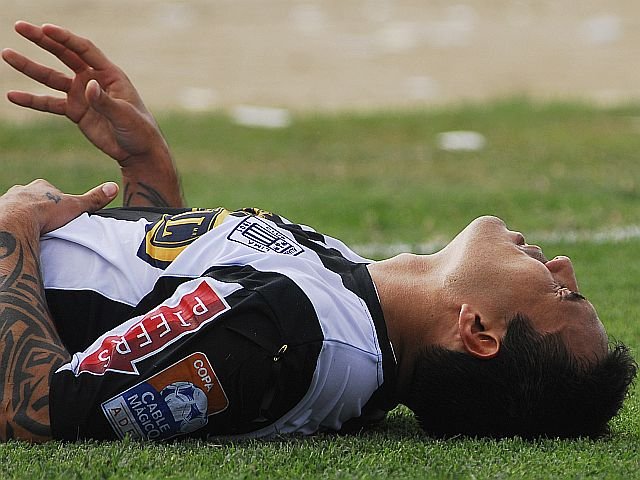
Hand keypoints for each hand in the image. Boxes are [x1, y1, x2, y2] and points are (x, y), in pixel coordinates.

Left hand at [0, 179, 118, 234]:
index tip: (62, 217)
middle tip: (49, 226)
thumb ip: (94, 199)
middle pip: (34, 201)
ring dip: (26, 219)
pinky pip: (9, 220)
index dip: (59, 205)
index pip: (52, 194)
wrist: (15, 223)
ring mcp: (8, 202)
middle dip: (40, 211)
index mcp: (41, 187)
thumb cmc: (44, 213)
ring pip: (19, 210)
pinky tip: (21, 235)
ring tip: (35, 233)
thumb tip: (114, 186)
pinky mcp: (0, 215)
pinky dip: (15, 226)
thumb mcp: (76, 206)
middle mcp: (21, 191)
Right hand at [2, 21, 166, 166]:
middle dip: (42, 41)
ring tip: (7, 54)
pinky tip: (12, 96)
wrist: (138, 151)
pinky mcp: (75, 111)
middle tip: (20, 27)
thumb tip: (89, 86)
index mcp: (109, 74)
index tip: (45, 28)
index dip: (65, 38)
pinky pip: (49, 103)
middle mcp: (93, 79)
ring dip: (30, 67)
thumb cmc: (139, 130)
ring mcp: (82, 94)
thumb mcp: (125, 116)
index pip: (84, 50)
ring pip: (51, 77)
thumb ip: (106, 102)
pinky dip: (32, 100)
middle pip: (64, 55)